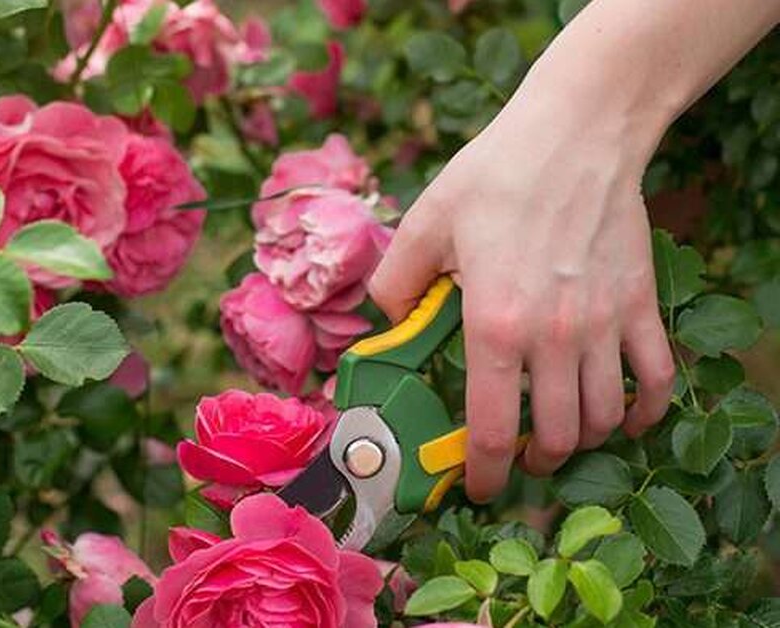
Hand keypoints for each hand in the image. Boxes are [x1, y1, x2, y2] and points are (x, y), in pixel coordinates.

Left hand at [367, 94, 674, 502]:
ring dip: (582, 442)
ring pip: (606, 419)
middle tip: (515, 457)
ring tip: (561, 437)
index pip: (492, 429)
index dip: (483, 474)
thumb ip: (397, 281)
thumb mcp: (425, 222)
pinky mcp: (641, 305)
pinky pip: (658, 380)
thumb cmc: (496, 174)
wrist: (577, 133)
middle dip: (532, 462)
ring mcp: (605, 325)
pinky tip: (627, 417)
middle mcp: (554, 336)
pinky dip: (646, 411)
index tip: (477, 488)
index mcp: (494, 324)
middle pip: (556, 437)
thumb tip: (385, 319)